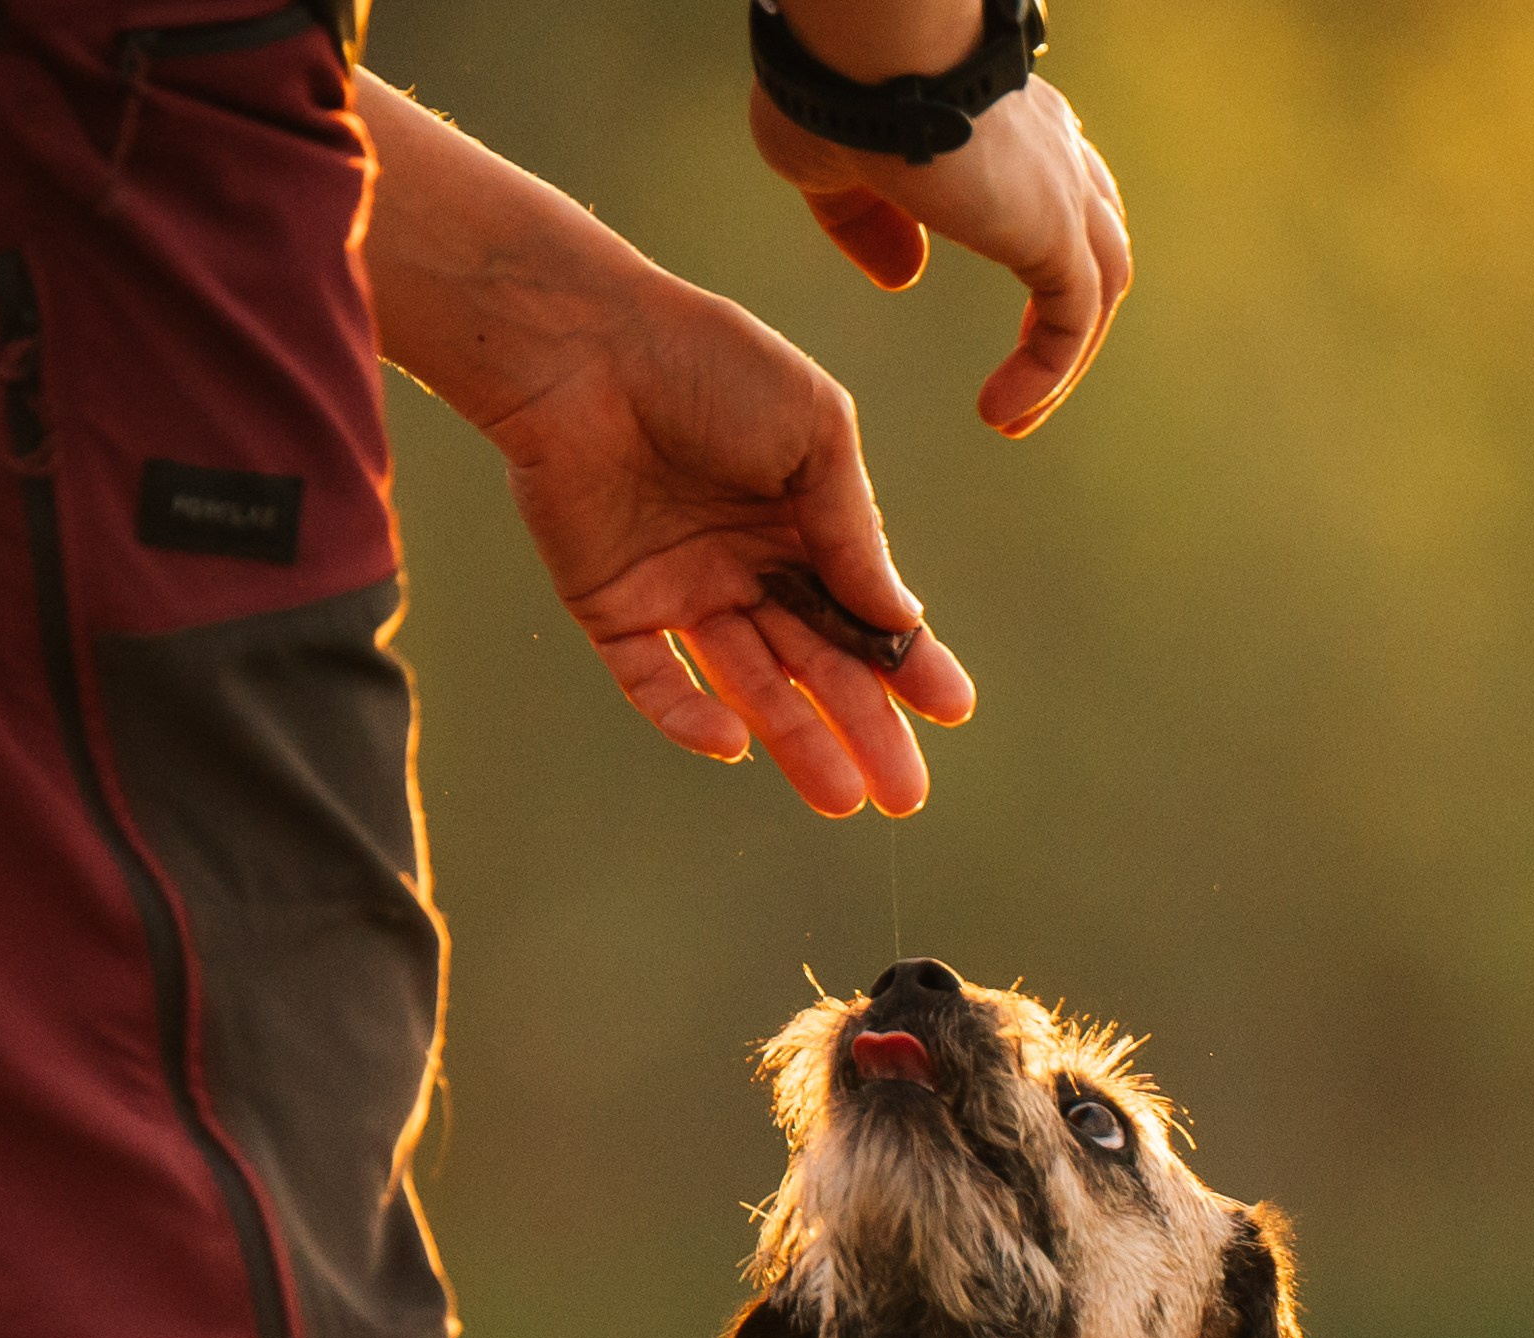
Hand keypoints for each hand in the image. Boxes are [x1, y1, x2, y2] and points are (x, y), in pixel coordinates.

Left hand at [356, 73, 972, 816]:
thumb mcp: (812, 434)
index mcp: (802, 523)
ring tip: (843, 797)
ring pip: (748, 684)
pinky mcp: (614, 609)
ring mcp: (682, 592)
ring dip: (793, 740)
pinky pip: (655, 679)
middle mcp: (747, 567)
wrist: (583, 343)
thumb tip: (902, 620)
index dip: (909, 664)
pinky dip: (690, 714)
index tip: (951, 710)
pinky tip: (736, 743)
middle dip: (864, 728)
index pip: (865, 612)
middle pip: (815, 665)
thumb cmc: (706, 364)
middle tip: (906, 793)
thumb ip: (851, 529)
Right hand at [751, 73, 1131, 436]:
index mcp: (1008, 125)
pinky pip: (1072, 321)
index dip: (1039, 261)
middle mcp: (1049, 148)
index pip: (1054, 194)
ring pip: (1099, 286)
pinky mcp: (1053, 227)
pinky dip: (1046, 374)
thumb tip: (902, 274)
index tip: (1001, 319)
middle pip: (1095, 242)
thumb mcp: (830, 168)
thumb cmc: (832, 84)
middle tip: (1023, 390)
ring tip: (1013, 419)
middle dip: (1065, 321)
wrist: (862, 41)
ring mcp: (1059, 185)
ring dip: (1063, 362)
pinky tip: (1001, 414)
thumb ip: (866, 223)